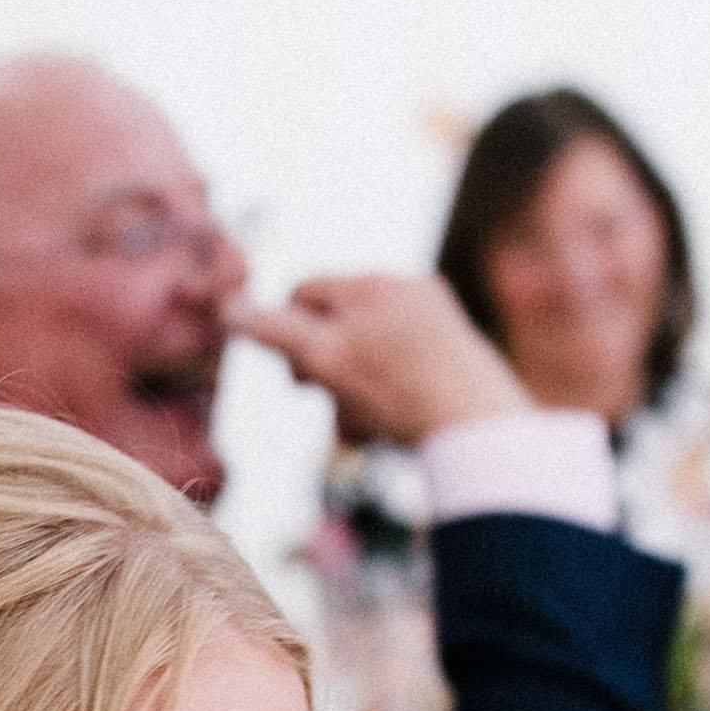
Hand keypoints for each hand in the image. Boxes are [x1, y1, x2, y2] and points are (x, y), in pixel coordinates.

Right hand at [224, 272, 535, 447]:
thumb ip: (274, 331)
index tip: (298, 379)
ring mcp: (435, 319)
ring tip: (363, 427)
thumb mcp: (323, 359)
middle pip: (335, 322)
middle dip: (322, 366)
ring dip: (352, 389)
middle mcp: (406, 289)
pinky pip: (402, 366)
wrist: (481, 425)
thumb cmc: (398, 390)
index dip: (285, 334)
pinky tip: (393, 428)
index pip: (301, 291)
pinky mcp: (457, 353)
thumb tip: (228, 308)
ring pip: (367, 349)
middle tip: (329, 404)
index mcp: (371, 282)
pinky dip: (387, 395)